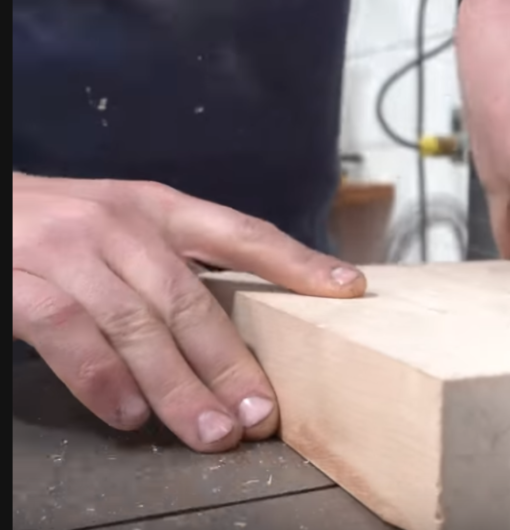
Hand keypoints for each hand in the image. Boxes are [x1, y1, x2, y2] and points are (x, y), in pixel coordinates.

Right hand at [12, 173, 365, 451]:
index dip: (298, 262)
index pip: (242, 233)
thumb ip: (178, 265)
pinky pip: (66, 331)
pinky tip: (129, 414)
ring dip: (178, 386)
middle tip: (260, 413)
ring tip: (210, 432)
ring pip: (136, 324)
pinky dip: (101, 378)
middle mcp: (120, 223)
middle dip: (230, 361)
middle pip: (190, 297)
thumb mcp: (125, 227)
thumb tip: (244, 324)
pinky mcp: (17, 277)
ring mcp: (67, 248)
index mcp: (158, 207)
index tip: (348, 290)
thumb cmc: (58, 229)